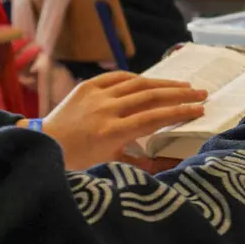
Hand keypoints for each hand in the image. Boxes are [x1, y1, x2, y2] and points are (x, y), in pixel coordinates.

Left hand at [34, 72, 207, 169]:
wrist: (42, 146)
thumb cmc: (76, 163)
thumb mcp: (109, 165)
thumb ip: (139, 160)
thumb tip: (167, 159)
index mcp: (112, 133)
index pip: (155, 117)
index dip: (180, 112)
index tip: (201, 109)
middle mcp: (106, 110)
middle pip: (151, 96)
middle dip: (180, 94)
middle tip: (202, 93)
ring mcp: (95, 96)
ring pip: (138, 83)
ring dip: (164, 84)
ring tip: (184, 86)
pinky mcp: (86, 87)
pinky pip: (118, 78)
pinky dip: (137, 79)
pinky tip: (151, 82)